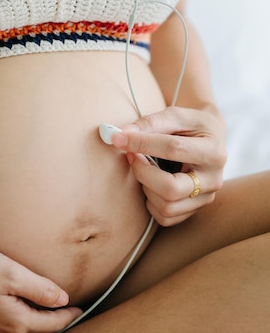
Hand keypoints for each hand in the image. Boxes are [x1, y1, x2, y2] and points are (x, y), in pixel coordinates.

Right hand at [0, 241, 81, 332]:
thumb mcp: (10, 271)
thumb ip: (39, 288)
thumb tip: (63, 300)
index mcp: (14, 321)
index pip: (52, 323)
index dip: (69, 315)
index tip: (81, 308)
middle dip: (55, 324)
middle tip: (69, 313)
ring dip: (36, 326)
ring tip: (47, 314)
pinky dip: (17, 326)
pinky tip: (17, 315)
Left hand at [110, 106, 226, 225]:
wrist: (209, 139)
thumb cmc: (190, 125)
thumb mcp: (176, 115)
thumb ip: (150, 123)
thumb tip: (121, 135)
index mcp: (213, 151)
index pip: (174, 149)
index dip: (142, 143)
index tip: (118, 138)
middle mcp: (214, 179)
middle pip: (171, 189)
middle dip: (143, 173)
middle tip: (131, 157)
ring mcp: (205, 198)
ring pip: (166, 206)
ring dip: (146, 187)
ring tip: (144, 168)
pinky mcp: (194, 210)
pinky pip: (165, 217)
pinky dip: (151, 202)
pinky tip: (151, 184)